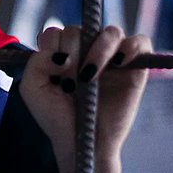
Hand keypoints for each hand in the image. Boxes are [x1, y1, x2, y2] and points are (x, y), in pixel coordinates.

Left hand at [19, 25, 150, 159]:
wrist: (82, 141)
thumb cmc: (56, 116)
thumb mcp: (32, 89)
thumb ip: (36, 62)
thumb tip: (63, 54)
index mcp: (61, 52)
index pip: (55, 33)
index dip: (52, 51)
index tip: (54, 75)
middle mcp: (86, 50)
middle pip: (79, 31)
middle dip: (72, 55)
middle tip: (70, 84)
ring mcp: (111, 57)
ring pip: (110, 32)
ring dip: (97, 52)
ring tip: (89, 77)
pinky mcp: (135, 67)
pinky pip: (141, 42)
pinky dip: (130, 48)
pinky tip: (118, 64)